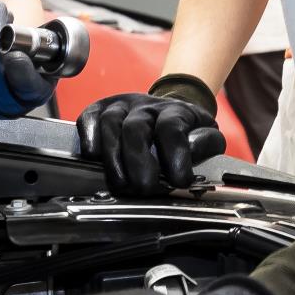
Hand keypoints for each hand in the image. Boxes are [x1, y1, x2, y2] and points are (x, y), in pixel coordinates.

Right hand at [75, 74, 224, 197]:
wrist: (168, 110)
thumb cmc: (186, 131)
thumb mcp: (207, 135)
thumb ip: (206, 143)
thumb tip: (191, 152)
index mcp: (176, 111)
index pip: (171, 129)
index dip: (175, 157)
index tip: (179, 181)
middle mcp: (146, 105)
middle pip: (136, 128)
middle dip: (138, 163)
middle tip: (143, 188)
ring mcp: (121, 105)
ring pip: (110, 123)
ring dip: (112, 157)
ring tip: (120, 183)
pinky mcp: (101, 107)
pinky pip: (88, 117)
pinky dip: (88, 136)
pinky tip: (94, 156)